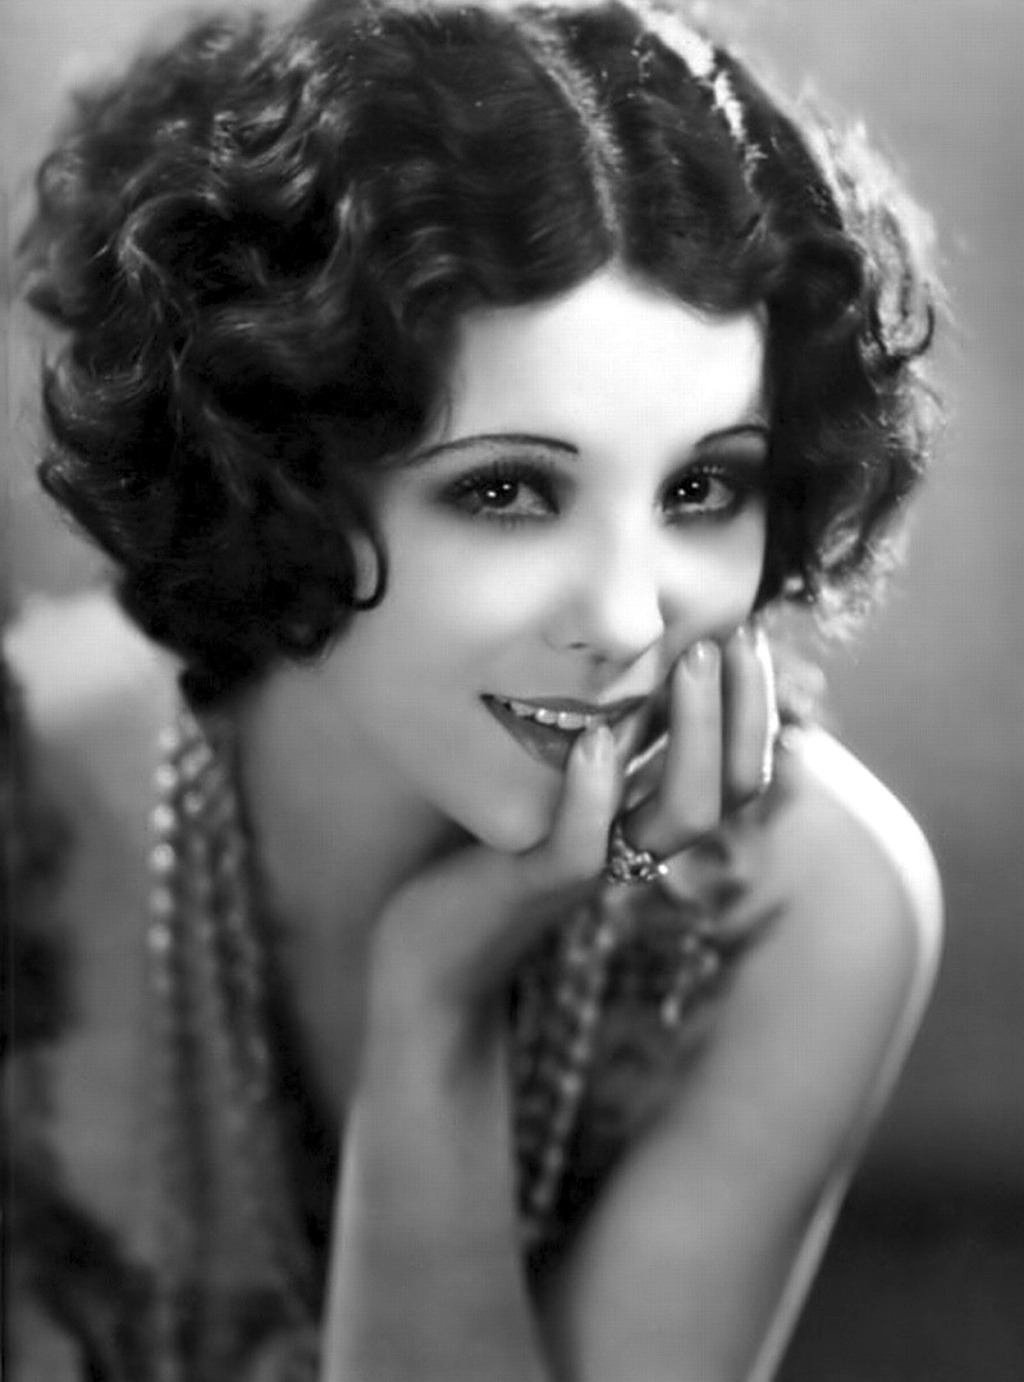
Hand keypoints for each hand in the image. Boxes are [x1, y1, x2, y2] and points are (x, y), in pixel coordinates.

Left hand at [369, 623, 776, 1029]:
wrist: (428, 948)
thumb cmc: (482, 848)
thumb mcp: (547, 777)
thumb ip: (589, 734)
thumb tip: (623, 652)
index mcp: (645, 816)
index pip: (735, 767)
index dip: (753, 703)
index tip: (747, 630)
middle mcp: (636, 843)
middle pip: (730, 789)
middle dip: (741, 706)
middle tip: (731, 635)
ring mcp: (594, 865)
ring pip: (681, 816)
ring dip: (694, 733)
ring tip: (689, 661)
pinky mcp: (536, 883)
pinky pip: (584, 847)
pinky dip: (595, 793)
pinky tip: (595, 741)